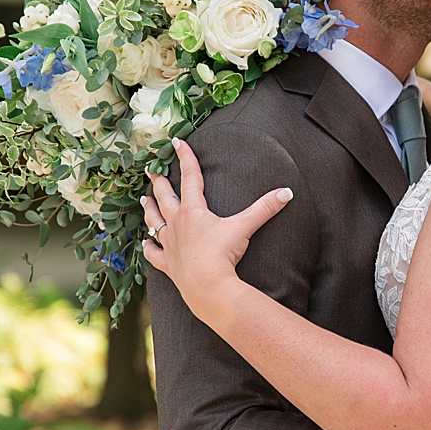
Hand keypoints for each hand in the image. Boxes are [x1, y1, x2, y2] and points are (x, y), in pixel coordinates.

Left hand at [142, 138, 293, 316]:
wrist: (207, 286)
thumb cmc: (222, 255)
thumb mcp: (244, 227)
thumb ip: (265, 208)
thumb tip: (287, 192)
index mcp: (193, 210)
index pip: (190, 177)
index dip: (185, 157)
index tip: (177, 142)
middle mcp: (177, 223)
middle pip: (165, 197)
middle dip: (159, 182)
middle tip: (151, 170)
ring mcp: (170, 244)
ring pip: (154, 222)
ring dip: (149, 210)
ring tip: (144, 199)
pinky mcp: (168, 264)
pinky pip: (153, 253)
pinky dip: (148, 247)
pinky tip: (145, 243)